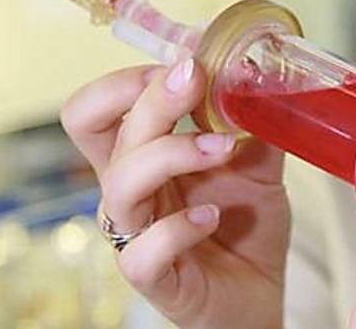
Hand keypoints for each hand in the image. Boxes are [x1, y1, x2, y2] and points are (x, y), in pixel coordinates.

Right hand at [60, 58, 289, 328]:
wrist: (259, 291)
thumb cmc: (244, 226)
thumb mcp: (257, 163)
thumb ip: (253, 122)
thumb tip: (259, 75)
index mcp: (143, 156)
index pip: (97, 108)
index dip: (127, 79)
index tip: (186, 65)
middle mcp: (129, 189)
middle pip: (96, 130)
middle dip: (149, 96)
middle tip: (196, 78)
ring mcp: (135, 232)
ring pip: (121, 183)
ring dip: (173, 152)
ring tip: (222, 147)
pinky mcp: (153, 276)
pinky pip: (144, 251)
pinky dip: (179, 226)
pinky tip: (212, 216)